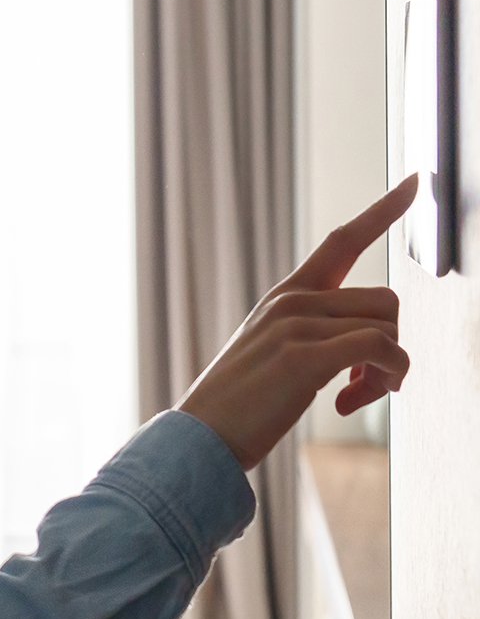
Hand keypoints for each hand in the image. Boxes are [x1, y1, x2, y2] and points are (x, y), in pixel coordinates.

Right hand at [176, 174, 417, 470]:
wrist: (200, 437)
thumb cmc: (239, 407)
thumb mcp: (274, 356)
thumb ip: (314, 338)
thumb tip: (371, 350)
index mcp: (285, 296)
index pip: (343, 241)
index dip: (383, 210)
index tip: (417, 181)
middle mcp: (292, 300)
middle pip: (385, 301)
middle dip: (393, 349)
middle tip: (370, 388)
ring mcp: (296, 324)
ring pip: (387, 327)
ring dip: (390, 372)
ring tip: (355, 399)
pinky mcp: (303, 356)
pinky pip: (379, 349)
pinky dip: (386, 378)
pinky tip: (349, 403)